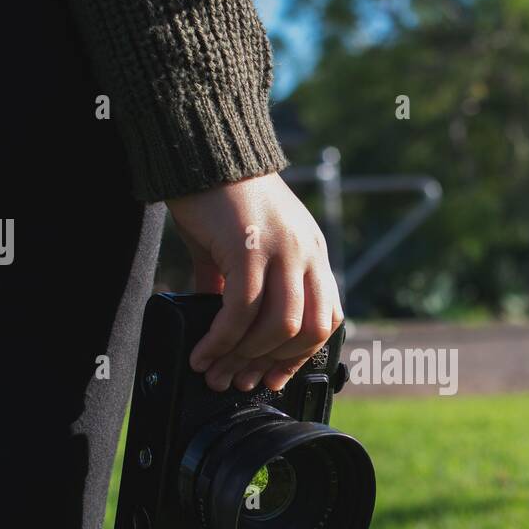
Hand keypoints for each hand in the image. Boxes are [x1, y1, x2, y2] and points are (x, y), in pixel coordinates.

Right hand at [165, 173, 343, 392]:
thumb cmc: (219, 196)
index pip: (326, 318)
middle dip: (271, 364)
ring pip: (279, 325)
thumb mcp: (242, 246)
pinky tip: (203, 353)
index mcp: (312, 253)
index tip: (272, 377)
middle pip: (308, 329)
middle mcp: (306, 252)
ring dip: (245, 356)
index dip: (300, 355)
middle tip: (239, 380)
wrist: (203, 148)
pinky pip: (241, 311)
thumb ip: (237, 285)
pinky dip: (221, 341)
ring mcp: (282, 249)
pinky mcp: (250, 248)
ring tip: (215, 370)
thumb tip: (221, 326)